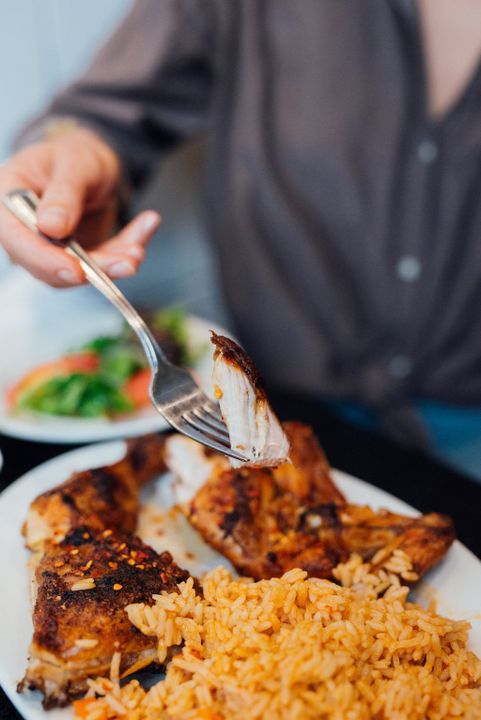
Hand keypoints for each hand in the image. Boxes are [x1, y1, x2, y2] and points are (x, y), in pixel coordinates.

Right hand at [0, 127, 160, 286]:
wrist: (93, 164)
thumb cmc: (75, 155)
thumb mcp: (73, 163)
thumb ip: (63, 193)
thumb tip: (50, 227)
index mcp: (9, 200)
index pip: (16, 238)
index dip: (44, 259)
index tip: (76, 270)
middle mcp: (25, 231)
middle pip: (48, 265)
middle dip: (92, 268)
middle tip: (126, 262)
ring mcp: (51, 248)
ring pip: (79, 271)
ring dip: (113, 264)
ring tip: (138, 250)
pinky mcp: (77, 257)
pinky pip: (102, 262)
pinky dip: (126, 250)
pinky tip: (147, 226)